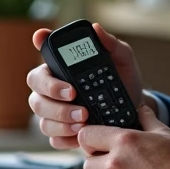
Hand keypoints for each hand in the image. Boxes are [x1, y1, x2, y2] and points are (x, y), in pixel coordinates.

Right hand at [27, 23, 146, 149]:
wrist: (133, 109)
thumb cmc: (124, 80)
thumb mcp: (122, 59)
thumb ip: (111, 44)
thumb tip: (96, 29)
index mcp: (59, 70)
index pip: (40, 69)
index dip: (44, 71)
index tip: (65, 81)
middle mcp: (51, 91)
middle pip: (36, 97)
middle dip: (56, 102)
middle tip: (80, 105)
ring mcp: (53, 114)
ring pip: (43, 120)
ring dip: (62, 122)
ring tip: (85, 121)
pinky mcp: (61, 133)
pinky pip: (53, 139)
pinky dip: (66, 138)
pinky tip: (81, 135)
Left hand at [80, 106, 169, 168]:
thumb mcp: (166, 135)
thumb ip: (147, 119)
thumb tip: (140, 108)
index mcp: (123, 142)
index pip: (86, 136)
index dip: (91, 140)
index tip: (96, 145)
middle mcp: (113, 166)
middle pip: (88, 164)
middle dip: (100, 165)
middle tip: (120, 168)